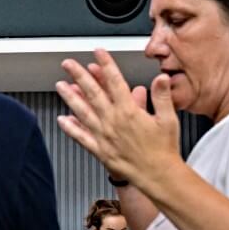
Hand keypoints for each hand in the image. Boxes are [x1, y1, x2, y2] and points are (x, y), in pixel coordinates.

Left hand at [55, 51, 182, 192]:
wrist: (159, 176)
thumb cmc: (164, 150)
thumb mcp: (168, 119)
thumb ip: (162, 96)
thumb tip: (161, 78)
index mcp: (129, 112)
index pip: (114, 82)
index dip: (105, 65)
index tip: (98, 53)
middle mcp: (113, 122)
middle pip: (93, 93)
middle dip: (79, 75)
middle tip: (69, 64)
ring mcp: (104, 136)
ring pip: (82, 112)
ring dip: (70, 97)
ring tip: (60, 85)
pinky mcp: (100, 150)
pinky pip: (81, 137)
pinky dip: (71, 128)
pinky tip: (63, 120)